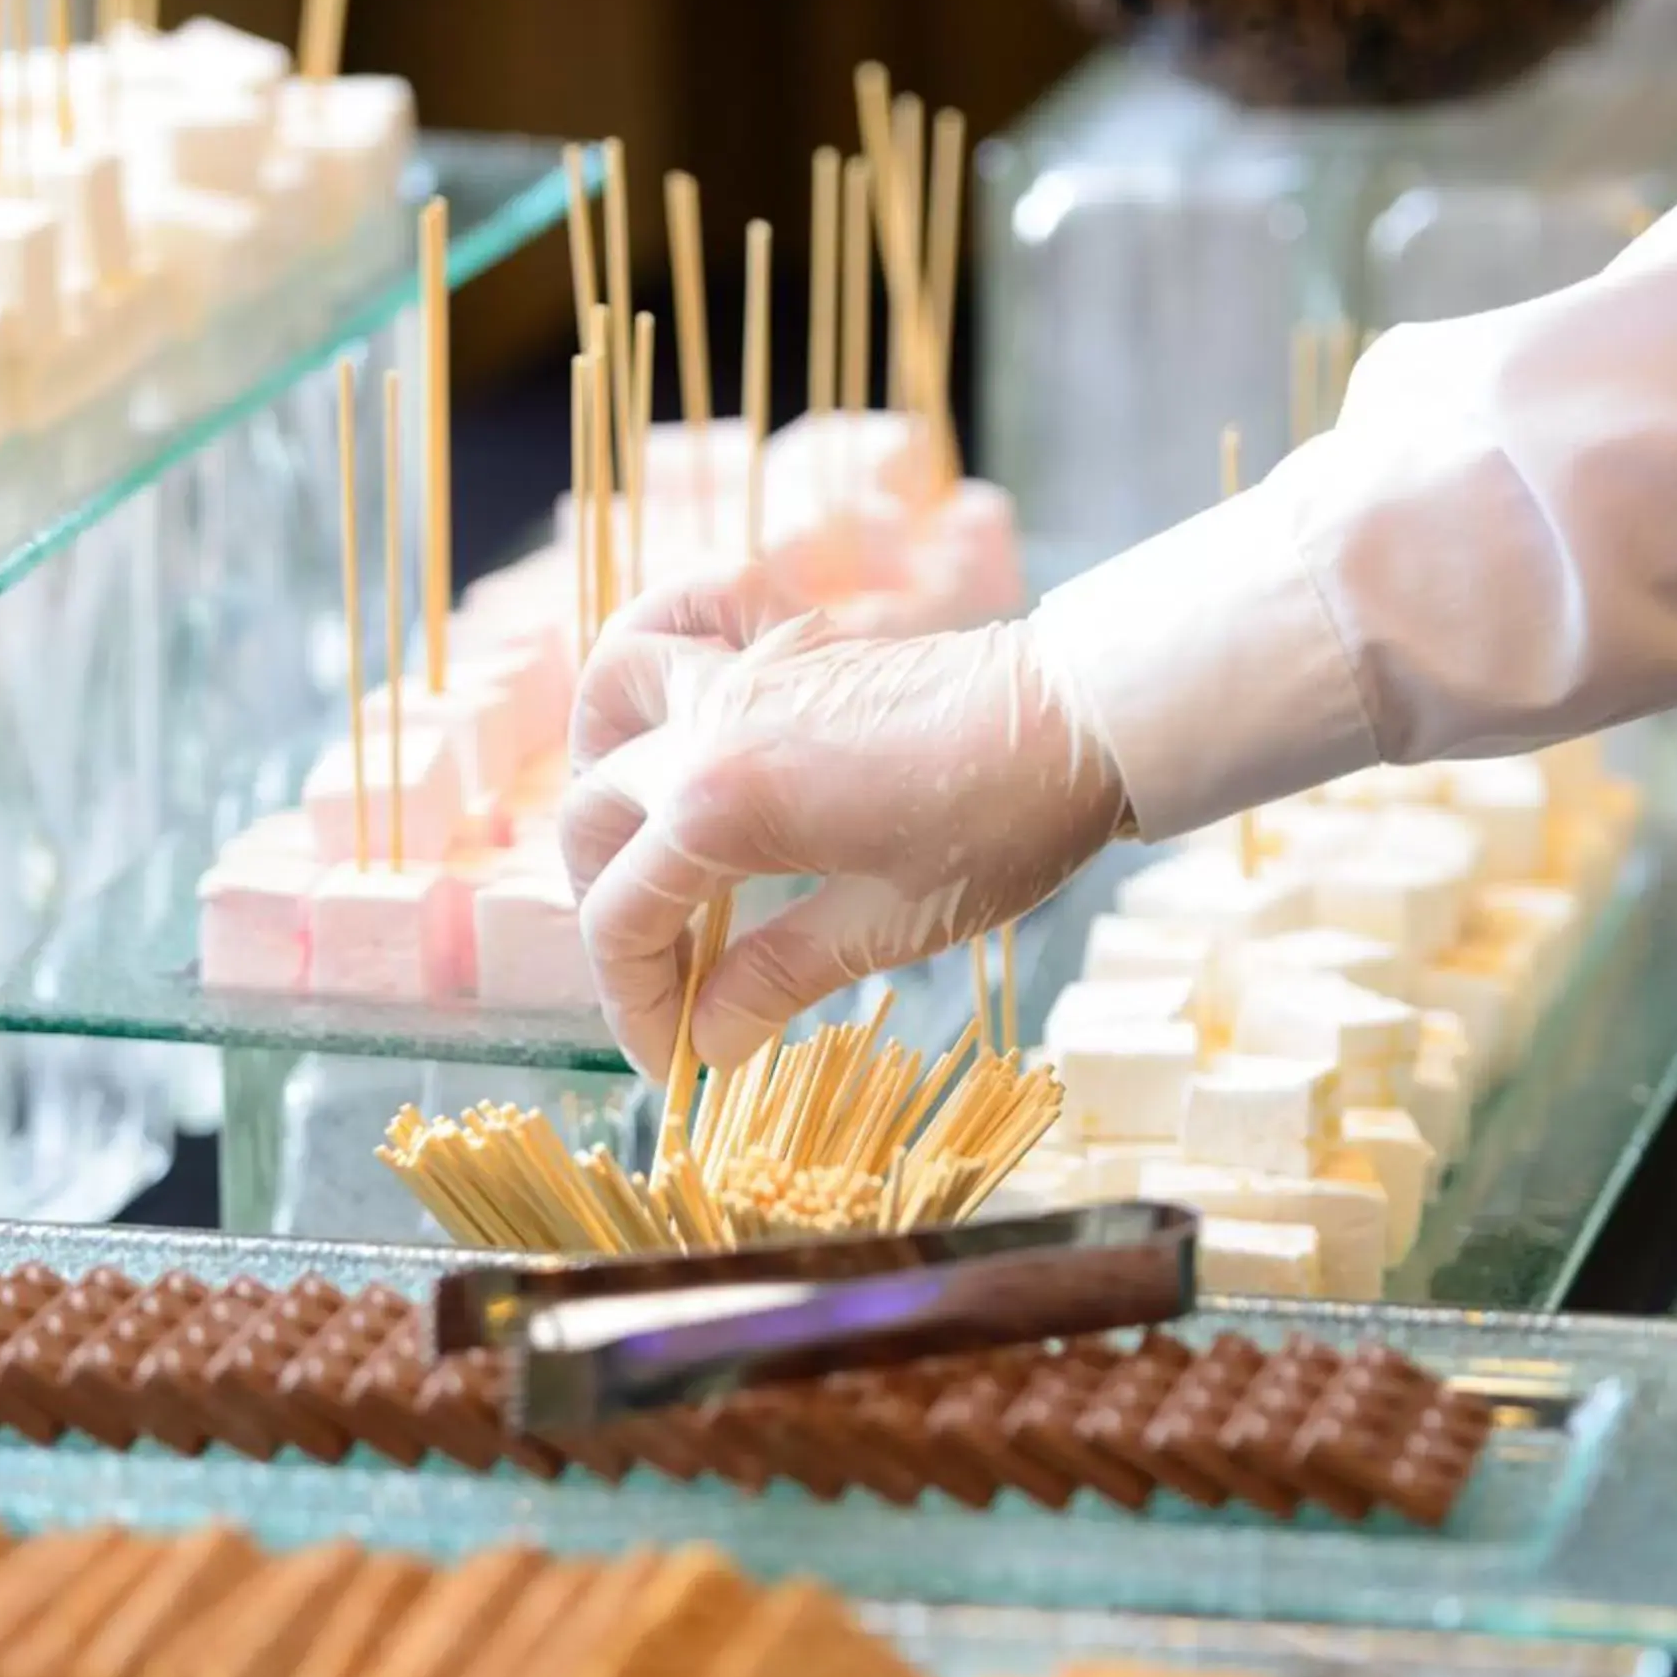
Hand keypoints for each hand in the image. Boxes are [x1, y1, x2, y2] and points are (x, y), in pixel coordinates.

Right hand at [560, 567, 1129, 1075]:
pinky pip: (689, 615)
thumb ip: (777, 978)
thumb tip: (709, 1043)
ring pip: (608, 705)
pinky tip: (677, 695)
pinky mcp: (784, 646)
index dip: (637, 1005)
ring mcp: (740, 675)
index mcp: (719, 807)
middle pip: (593, 826)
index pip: (623, 920)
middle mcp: (705, 728)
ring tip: (640, 847)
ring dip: (600, 777)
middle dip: (615, 918)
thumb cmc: (1001, 827)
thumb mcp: (887, 927)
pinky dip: (663, 642)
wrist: (1083, 718)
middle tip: (676, 986)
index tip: (674, 1060)